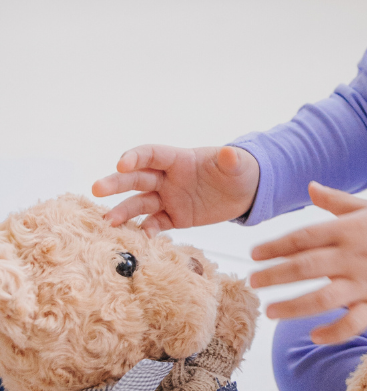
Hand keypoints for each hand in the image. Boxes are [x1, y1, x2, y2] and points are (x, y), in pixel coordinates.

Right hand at [92, 144, 259, 235]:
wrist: (246, 191)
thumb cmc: (240, 171)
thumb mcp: (238, 165)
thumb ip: (232, 161)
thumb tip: (230, 153)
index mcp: (180, 159)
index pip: (151, 154)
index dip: (135, 157)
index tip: (121, 164)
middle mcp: (169, 178)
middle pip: (137, 178)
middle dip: (116, 183)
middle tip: (96, 189)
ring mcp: (170, 198)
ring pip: (140, 203)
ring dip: (124, 211)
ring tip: (108, 221)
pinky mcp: (175, 217)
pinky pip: (156, 223)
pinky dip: (148, 229)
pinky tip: (142, 237)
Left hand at [249, 182, 366, 344]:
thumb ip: (336, 200)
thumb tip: (310, 186)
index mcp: (349, 231)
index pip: (303, 238)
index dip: (276, 246)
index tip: (255, 254)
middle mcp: (353, 257)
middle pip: (306, 268)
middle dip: (275, 276)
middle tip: (253, 282)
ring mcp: (366, 284)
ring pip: (323, 299)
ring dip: (293, 307)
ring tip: (271, 312)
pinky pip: (353, 323)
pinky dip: (333, 331)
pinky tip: (313, 336)